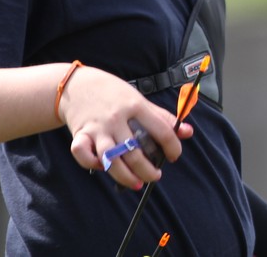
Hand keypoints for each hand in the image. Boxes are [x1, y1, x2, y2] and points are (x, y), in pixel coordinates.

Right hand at [57, 65, 194, 189]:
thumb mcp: (140, 99)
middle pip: (135, 152)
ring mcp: (97, 128)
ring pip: (111, 159)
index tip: (174, 156)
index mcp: (136, 106)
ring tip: (137, 182)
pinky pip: (82, 155)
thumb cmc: (114, 93)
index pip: (161, 130)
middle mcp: (117, 118)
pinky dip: (92, 164)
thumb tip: (188, 132)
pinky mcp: (80, 134)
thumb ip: (163, 117)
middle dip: (148, 171)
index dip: (172, 146)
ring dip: (125, 176)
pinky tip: (103, 167)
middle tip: (155, 176)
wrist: (78, 84)